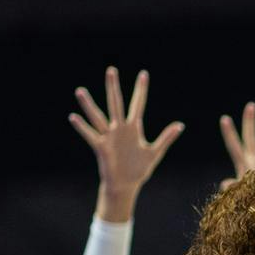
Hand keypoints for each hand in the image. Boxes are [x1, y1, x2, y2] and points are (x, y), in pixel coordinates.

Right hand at [69, 67, 182, 218]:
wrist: (125, 185)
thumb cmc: (138, 169)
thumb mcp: (155, 152)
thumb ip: (166, 137)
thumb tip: (181, 125)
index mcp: (133, 128)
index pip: (138, 104)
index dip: (141, 90)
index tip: (143, 74)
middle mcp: (119, 128)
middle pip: (116, 103)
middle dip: (113, 87)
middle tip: (111, 69)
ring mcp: (109, 137)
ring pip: (98, 116)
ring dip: (89, 104)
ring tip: (80, 90)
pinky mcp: (101, 147)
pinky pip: (90, 135)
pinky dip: (82, 127)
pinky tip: (73, 117)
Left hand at [217, 101, 254, 191]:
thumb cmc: (251, 209)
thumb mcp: (240, 198)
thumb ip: (233, 190)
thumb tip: (225, 184)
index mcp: (245, 167)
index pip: (235, 147)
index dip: (229, 134)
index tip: (224, 118)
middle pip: (252, 138)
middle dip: (250, 122)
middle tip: (250, 105)